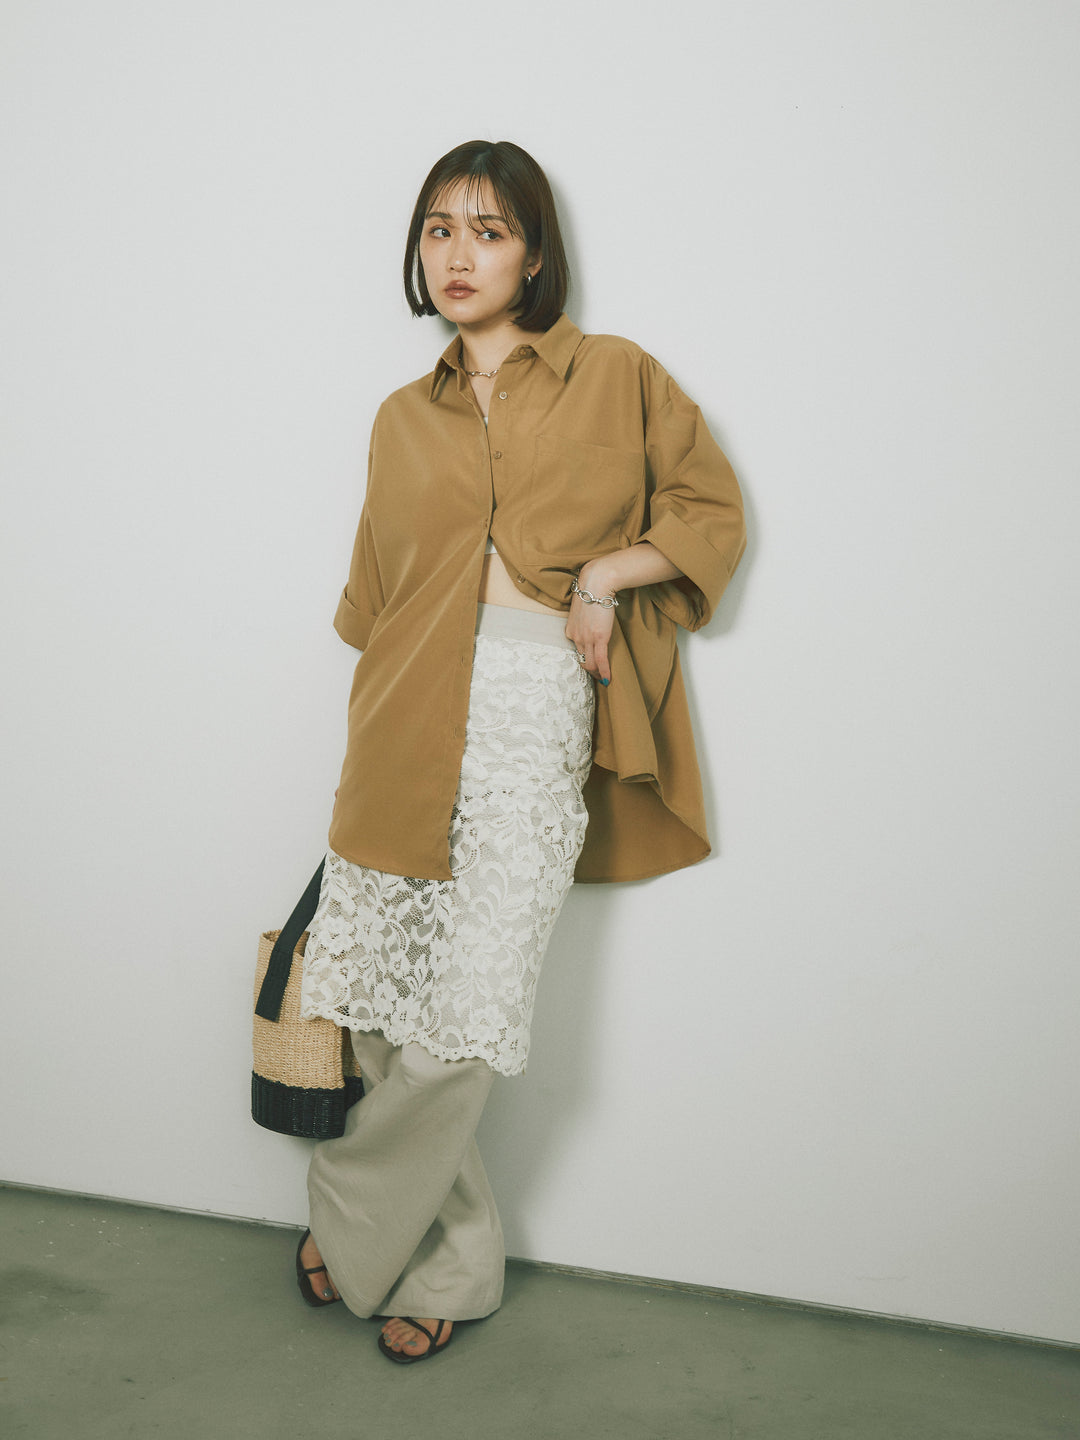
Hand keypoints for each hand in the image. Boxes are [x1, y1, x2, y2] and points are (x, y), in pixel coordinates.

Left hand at [564, 566, 617, 685]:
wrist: (596, 584)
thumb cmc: (591, 592)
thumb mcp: (582, 609)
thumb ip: (584, 620)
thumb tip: (592, 623)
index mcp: (570, 631)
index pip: (576, 651)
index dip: (584, 661)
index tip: (591, 666)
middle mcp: (575, 637)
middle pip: (582, 661)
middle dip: (590, 671)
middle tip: (598, 678)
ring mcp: (586, 639)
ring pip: (590, 663)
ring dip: (597, 674)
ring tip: (603, 680)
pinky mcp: (599, 638)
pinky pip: (601, 660)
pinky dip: (604, 672)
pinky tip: (608, 679)